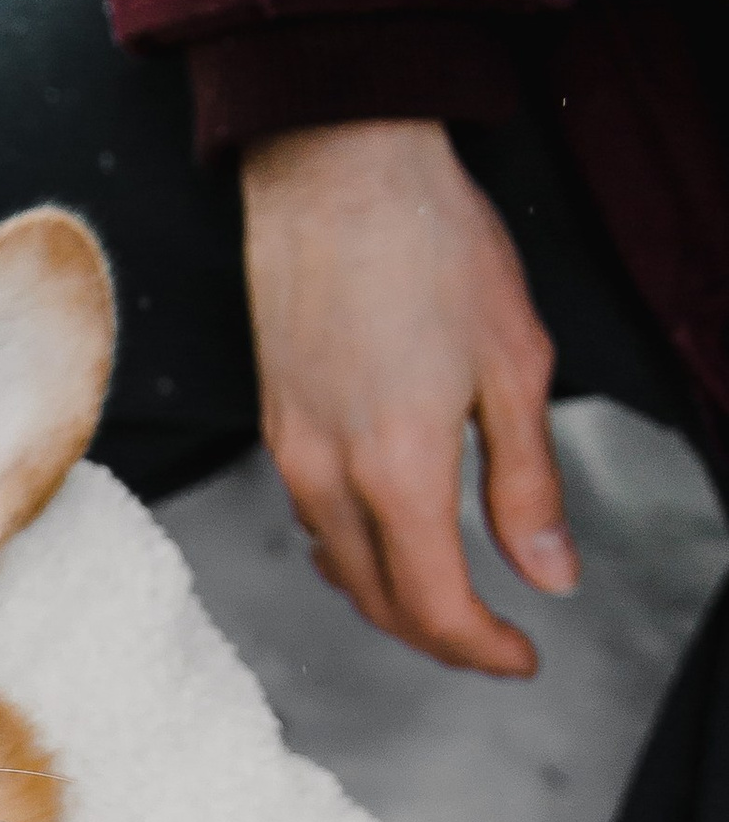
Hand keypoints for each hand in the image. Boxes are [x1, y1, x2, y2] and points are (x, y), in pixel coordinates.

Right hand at [240, 120, 575, 675]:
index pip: (435, 608)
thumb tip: (548, 573)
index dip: (482, 650)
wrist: (335, 167)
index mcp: (399, 471)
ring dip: (393, 597)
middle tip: (496, 638)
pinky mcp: (273, 421)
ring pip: (338, 566)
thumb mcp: (516, 365)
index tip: (522, 654)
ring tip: (448, 591)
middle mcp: (330, 476)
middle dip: (439, 637)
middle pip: (377, 603)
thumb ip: (527, 483)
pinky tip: (388, 530)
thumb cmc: (429, 243)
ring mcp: (290, 450)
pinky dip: (354, 549)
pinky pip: (312, 519)